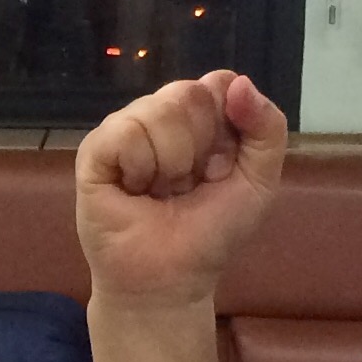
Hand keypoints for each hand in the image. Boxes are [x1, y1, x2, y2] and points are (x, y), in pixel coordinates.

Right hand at [74, 71, 288, 308]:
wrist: (169, 279)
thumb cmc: (211, 233)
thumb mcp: (259, 181)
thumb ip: (268, 128)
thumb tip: (238, 83)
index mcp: (202, 118)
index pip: (219, 83)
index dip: (228, 124)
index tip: (222, 166)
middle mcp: (161, 115)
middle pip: (188, 92)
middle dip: (199, 147)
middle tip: (187, 184)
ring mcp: (125, 130)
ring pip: (157, 110)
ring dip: (170, 164)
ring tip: (159, 192)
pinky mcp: (94, 151)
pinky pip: (125, 133)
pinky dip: (140, 168)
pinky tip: (134, 191)